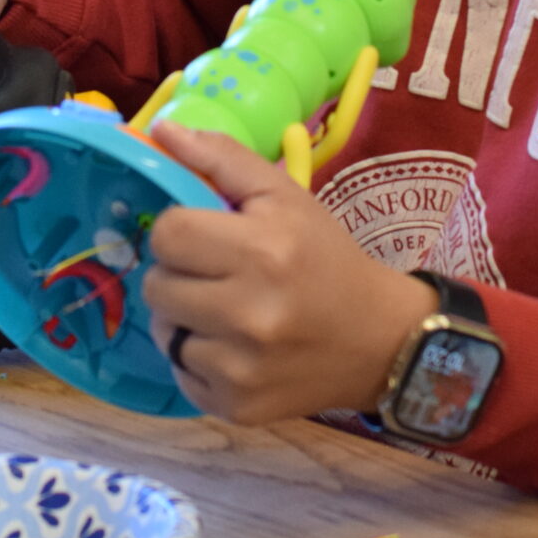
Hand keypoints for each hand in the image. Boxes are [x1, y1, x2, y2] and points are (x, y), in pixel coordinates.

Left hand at [139, 122, 437, 425]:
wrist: (379, 340)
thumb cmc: (325, 258)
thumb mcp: (285, 196)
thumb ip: (221, 157)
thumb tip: (160, 130)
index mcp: (262, 250)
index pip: (167, 234)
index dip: (180, 230)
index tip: (206, 236)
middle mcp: (250, 312)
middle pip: (157, 285)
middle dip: (180, 275)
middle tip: (218, 275)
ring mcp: (241, 367)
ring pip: (164, 333)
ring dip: (185, 319)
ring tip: (227, 312)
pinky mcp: (236, 407)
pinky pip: (181, 374)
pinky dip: (200, 360)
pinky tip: (236, 348)